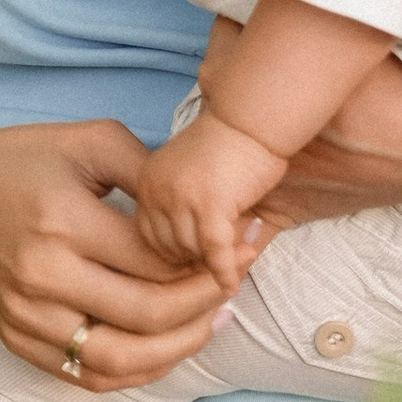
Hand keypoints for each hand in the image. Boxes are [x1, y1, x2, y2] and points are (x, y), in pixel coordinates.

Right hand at [0, 120, 229, 390]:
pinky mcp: (19, 341)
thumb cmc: (17, 161)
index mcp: (64, 220)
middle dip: (204, 304)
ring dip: (178, 348)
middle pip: (146, 314)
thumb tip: (206, 205)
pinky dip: (136, 372)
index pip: (154, 261)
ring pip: (120, 359)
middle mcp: (43, 276)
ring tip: (212, 322)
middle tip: (233, 285)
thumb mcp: (87, 141)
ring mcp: (28, 317)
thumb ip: (149, 170)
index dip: (207, 261)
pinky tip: (167, 348)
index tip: (237, 249)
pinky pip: (88, 377)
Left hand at [134, 104, 289, 293]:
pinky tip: (231, 285)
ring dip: (211, 266)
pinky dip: (224, 272)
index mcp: (148, 181)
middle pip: (167, 249)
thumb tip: (194, 258)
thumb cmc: (232, 143)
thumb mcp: (193, 175)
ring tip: (234, 270)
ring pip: (191, 253)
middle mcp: (157, 191)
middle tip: (217, 270)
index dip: (174, 253)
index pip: (149, 236)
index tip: (197, 261)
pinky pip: (215, 252)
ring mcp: (181, 199)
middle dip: (192, 262)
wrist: (253, 116)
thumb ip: (186, 210)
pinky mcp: (210, 206)